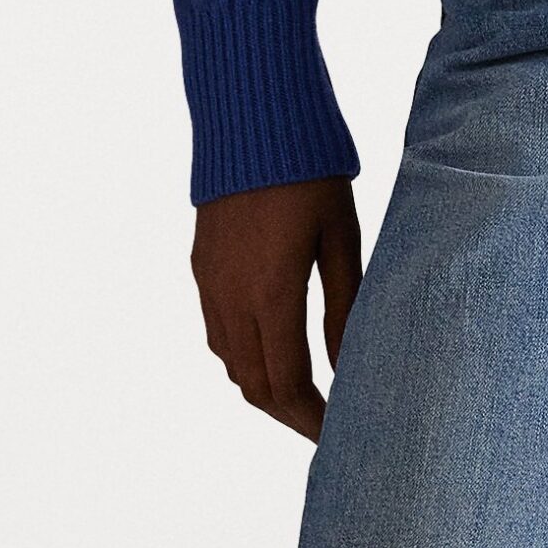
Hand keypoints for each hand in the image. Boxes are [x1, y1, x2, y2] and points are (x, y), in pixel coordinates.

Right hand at [191, 174, 362, 439]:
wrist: (250, 116)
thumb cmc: (309, 169)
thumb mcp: (341, 233)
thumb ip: (344, 304)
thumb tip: (346, 364)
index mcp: (272, 292)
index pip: (287, 384)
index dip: (311, 419)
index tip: (336, 431)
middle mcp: (232, 297)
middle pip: (254, 385)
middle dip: (288, 413)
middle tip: (322, 421)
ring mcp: (210, 283)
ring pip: (230, 362)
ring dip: (263, 386)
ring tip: (302, 389)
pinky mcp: (201, 266)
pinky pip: (216, 331)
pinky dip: (241, 354)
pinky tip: (269, 344)